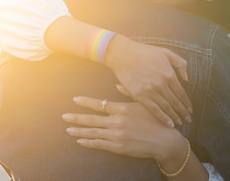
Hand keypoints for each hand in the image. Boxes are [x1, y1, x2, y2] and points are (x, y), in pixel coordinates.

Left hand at [62, 96, 186, 162]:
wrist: (165, 140)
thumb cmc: (157, 119)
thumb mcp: (144, 103)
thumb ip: (129, 93)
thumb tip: (117, 84)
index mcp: (123, 109)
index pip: (100, 105)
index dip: (86, 102)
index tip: (75, 100)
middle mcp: (118, 122)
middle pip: (92, 120)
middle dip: (76, 118)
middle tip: (64, 116)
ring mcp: (117, 135)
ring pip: (93, 133)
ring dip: (79, 131)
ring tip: (68, 129)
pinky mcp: (119, 147)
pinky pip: (100, 144)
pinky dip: (89, 143)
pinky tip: (81, 141)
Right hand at [104, 35, 191, 126]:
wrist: (122, 54)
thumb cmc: (144, 52)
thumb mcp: (165, 52)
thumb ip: (180, 63)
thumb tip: (186, 79)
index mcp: (169, 74)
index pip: (182, 93)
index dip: (187, 103)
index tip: (191, 110)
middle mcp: (161, 84)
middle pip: (176, 102)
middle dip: (183, 112)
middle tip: (189, 120)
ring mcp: (150, 91)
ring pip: (166, 108)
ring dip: (175, 117)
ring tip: (180, 123)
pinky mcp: (139, 95)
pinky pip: (154, 110)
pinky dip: (163, 118)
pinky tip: (169, 124)